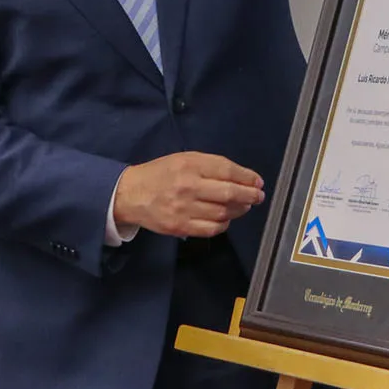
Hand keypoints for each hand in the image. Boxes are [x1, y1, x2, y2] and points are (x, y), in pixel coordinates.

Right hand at [113, 152, 264, 238]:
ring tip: (243, 206)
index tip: (257, 182)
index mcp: (189, 165)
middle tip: (258, 197)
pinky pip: (212, 229)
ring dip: (239, 210)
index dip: (246, 177)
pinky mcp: (180, 226)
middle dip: (249, 195)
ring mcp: (184, 208)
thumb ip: (210, 166)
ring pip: (223, 213)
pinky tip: (225, 219)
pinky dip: (224, 225)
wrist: (130, 194)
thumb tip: (243, 178)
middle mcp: (188, 186)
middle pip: (229, 193)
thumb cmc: (160, 174)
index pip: (226, 170)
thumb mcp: (183, 159)